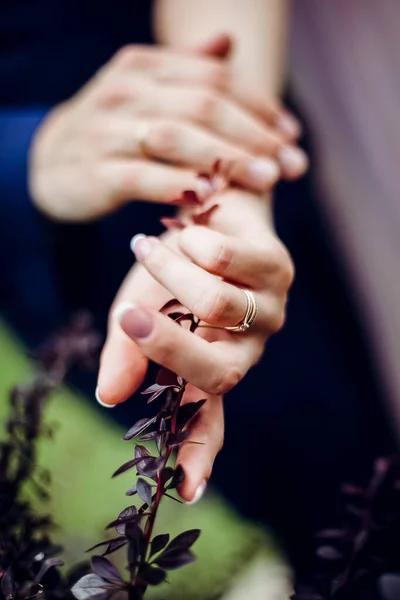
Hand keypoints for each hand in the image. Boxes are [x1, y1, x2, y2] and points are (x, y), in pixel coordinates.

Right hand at [28, 38, 305, 220]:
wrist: (50, 163)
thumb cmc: (112, 130)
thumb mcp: (144, 91)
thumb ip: (186, 70)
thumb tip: (228, 42)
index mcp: (145, 66)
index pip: (214, 80)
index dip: (259, 106)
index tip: (292, 135)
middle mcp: (127, 91)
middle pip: (203, 107)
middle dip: (254, 136)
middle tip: (292, 165)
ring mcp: (108, 131)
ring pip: (177, 138)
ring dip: (227, 159)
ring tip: (266, 180)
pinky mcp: (96, 171)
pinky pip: (143, 177)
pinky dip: (180, 186)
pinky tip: (212, 197)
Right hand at [96, 189, 293, 501]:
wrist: (208, 214)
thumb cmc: (172, 269)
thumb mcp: (140, 308)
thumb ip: (128, 352)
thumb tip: (108, 396)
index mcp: (212, 365)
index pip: (208, 419)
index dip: (198, 455)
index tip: (188, 490)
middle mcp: (246, 349)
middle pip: (219, 372)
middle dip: (167, 345)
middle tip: (128, 318)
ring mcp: (269, 312)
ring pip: (217, 306)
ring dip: (170, 275)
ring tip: (146, 248)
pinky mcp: (279, 269)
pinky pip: (227, 260)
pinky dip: (193, 244)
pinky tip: (191, 235)